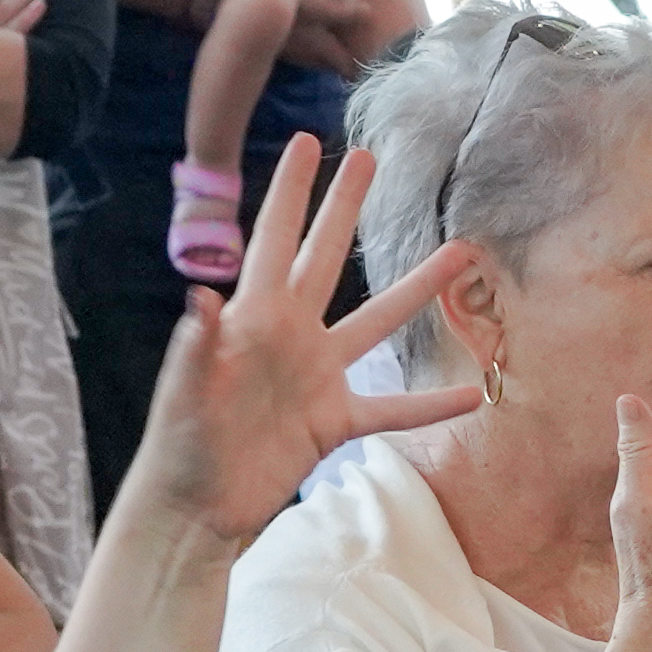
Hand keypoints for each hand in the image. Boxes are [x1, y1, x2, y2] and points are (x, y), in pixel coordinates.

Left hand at [116, 135, 480, 545]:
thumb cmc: (179, 445)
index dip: (290, 191)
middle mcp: (290, 335)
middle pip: (326, 258)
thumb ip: (197, 343)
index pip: (274, 239)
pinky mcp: (333, 423)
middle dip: (346, 208)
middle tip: (370, 158)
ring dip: (416, 290)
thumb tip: (201, 294)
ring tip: (458, 254)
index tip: (308, 142)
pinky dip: (430, 405)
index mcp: (254, 317)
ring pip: (376, 323)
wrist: (194, 509)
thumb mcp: (185, 390)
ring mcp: (317, 377)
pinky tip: (472, 396)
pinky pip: (393, 411)